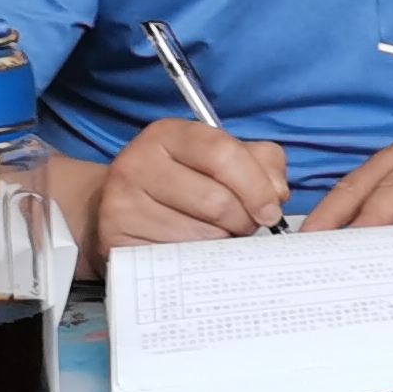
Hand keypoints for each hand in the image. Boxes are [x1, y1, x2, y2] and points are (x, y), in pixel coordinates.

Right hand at [97, 118, 288, 247]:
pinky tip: (192, 246)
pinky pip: (177, 256)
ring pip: (200, 233)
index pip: (223, 154)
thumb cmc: (182, 181)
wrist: (117, 206)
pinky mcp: (116, 238)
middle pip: (216, 201)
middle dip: (243, 220)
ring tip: (216, 232)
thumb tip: (276, 192)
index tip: (271, 209)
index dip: (257, 186)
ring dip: (222, 240)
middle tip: (243, 224)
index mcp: (168, 134)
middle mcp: (138, 162)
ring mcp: (121, 201)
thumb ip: (262, 164)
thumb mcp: (223, 158)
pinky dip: (197, 257)